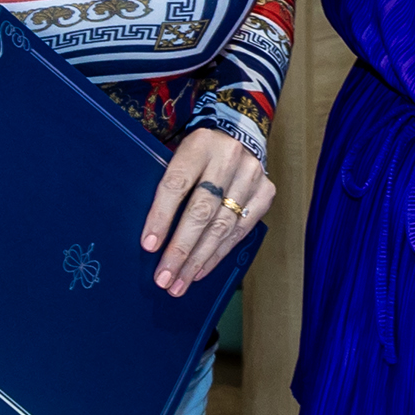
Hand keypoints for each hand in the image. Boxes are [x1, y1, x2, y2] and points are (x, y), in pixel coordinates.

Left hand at [143, 128, 272, 296]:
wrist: (240, 132)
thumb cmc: (197, 152)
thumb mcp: (177, 152)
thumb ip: (166, 183)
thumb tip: (148, 233)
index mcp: (200, 143)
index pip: (177, 184)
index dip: (161, 217)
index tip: (149, 246)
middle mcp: (229, 158)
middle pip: (201, 211)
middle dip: (181, 249)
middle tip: (164, 277)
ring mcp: (251, 176)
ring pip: (222, 226)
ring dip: (198, 259)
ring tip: (179, 282)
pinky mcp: (265, 192)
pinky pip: (240, 230)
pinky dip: (219, 253)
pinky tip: (201, 270)